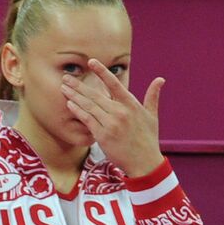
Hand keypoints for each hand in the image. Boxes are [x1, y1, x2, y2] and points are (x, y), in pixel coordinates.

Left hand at [61, 61, 164, 176]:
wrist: (144, 162)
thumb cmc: (148, 139)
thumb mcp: (152, 116)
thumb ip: (152, 96)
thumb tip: (160, 79)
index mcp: (132, 105)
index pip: (115, 84)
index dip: (102, 72)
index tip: (91, 61)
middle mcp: (120, 112)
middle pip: (96, 95)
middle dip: (79, 85)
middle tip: (66, 77)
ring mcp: (111, 124)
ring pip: (89, 106)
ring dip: (74, 96)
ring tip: (63, 88)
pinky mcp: (103, 135)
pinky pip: (87, 120)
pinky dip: (78, 111)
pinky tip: (69, 104)